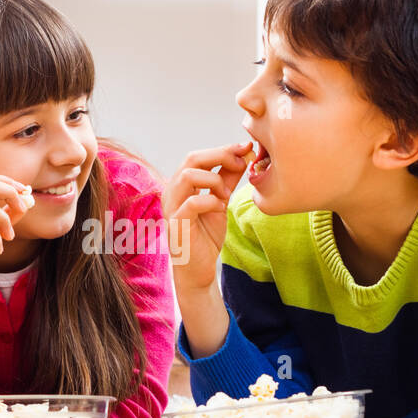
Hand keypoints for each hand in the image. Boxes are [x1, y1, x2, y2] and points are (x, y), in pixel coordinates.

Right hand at [162, 141, 251, 292]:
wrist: (198, 269)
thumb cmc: (206, 236)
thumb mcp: (220, 202)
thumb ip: (227, 179)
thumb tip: (243, 154)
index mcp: (181, 185)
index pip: (198, 156)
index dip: (223, 149)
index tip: (246, 148)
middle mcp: (172, 191)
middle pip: (191, 159)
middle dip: (220, 156)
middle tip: (242, 163)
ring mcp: (171, 207)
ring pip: (188, 176)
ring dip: (215, 180)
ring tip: (226, 194)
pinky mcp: (176, 224)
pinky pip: (192, 203)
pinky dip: (211, 201)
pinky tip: (220, 208)